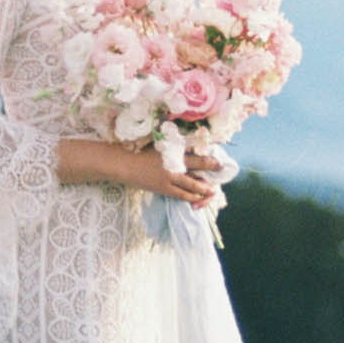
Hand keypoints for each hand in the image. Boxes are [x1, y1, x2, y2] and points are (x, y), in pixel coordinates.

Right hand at [57, 138, 216, 205]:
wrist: (124, 164)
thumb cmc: (139, 150)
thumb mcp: (158, 144)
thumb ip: (172, 145)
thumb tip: (188, 145)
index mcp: (172, 152)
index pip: (195, 155)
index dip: (208, 159)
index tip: (218, 160)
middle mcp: (173, 165)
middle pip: (197, 170)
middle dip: (210, 173)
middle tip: (219, 174)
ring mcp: (168, 179)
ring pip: (191, 186)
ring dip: (202, 189)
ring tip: (212, 191)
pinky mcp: (163, 188)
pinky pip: (180, 195)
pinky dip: (190, 197)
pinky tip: (196, 198)